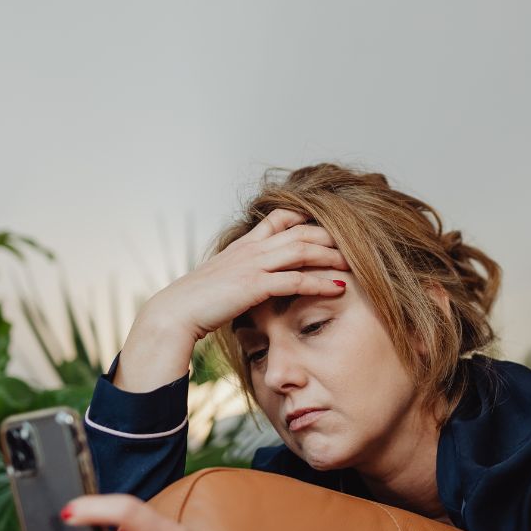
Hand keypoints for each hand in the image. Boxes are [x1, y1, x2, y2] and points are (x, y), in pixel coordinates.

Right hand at [152, 208, 350, 340]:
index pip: (280, 217)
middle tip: (357, 244)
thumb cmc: (198, 302)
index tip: (330, 225)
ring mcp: (253, 265)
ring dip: (332, 256)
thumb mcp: (223, 279)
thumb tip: (254, 280)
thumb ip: (243, 273)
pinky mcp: (254, 286)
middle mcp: (251, 249)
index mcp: (245, 245)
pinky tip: (339, 288)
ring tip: (356, 263)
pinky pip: (295, 280)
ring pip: (302, 251)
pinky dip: (320, 282)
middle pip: (300, 231)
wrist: (174, 313)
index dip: (307, 218)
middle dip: (331, 236)